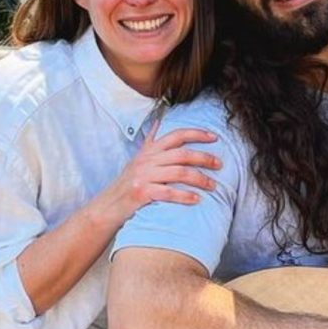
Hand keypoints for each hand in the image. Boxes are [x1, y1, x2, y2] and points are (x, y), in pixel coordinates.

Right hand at [96, 122, 219, 225]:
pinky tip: (197, 200)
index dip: (196, 133)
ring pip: (178, 172)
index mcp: (149, 150)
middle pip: (182, 154)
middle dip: (204, 158)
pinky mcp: (141, 192)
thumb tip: (159, 122)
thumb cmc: (128, 184)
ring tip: (213, 186)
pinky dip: (184, 195)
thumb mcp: (138, 160)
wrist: (107, 206)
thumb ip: (151, 143)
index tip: (215, 137)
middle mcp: (147, 160)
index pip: (176, 135)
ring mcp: (143, 175)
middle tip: (220, 165)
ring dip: (200, 179)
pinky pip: (168, 192)